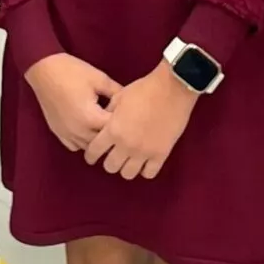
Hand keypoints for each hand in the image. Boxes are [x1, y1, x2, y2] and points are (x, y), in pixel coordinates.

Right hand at [26, 51, 118, 153]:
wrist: (44, 69)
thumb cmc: (72, 72)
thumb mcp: (100, 79)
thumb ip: (117, 93)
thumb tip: (130, 102)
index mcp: (91, 118)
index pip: (114, 130)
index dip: (123, 123)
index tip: (128, 115)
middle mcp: (78, 131)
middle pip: (102, 143)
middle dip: (111, 134)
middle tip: (118, 122)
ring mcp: (66, 134)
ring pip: (88, 147)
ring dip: (97, 140)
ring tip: (102, 126)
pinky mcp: (58, 132)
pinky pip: (74, 145)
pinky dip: (83, 141)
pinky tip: (87, 128)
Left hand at [81, 63, 195, 181]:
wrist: (172, 89)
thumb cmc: (144, 89)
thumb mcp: (119, 97)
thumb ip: (108, 113)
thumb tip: (102, 124)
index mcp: (113, 130)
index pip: (94, 151)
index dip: (91, 155)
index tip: (93, 155)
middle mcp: (126, 145)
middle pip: (110, 167)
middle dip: (109, 161)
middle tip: (114, 155)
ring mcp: (144, 152)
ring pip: (128, 174)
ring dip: (126, 167)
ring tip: (130, 159)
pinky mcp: (161, 154)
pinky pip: (149, 173)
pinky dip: (145, 169)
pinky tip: (145, 161)